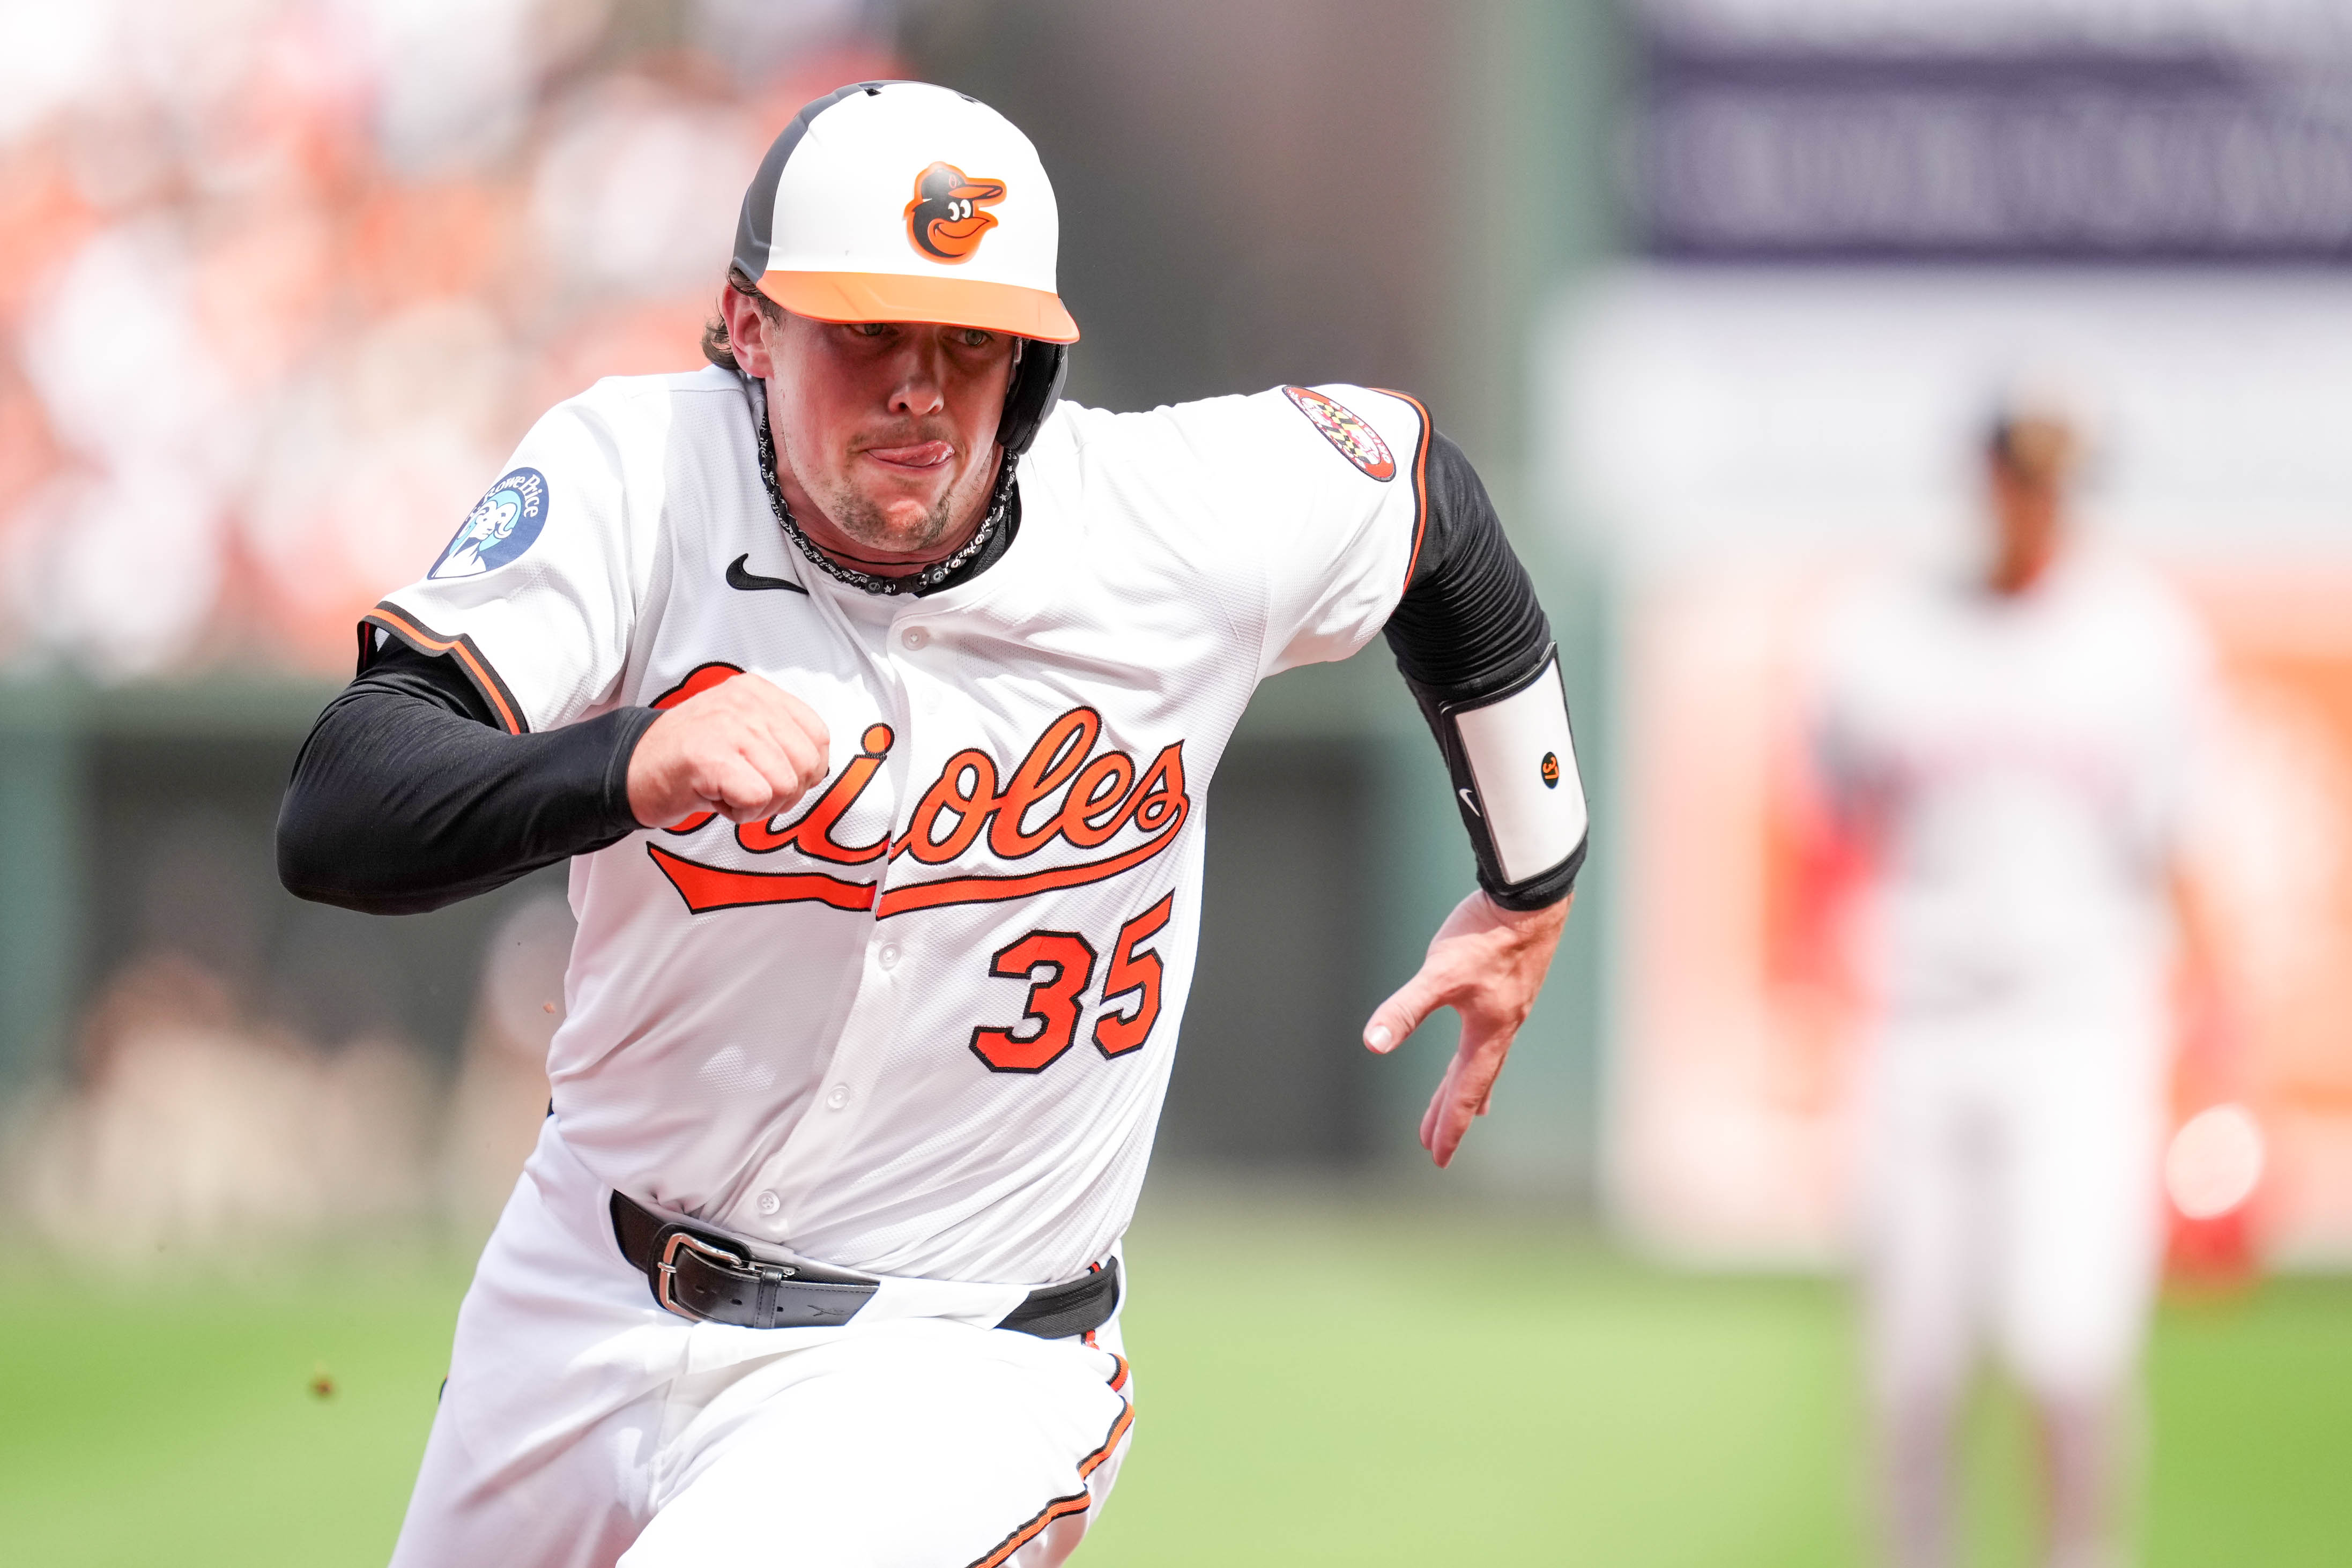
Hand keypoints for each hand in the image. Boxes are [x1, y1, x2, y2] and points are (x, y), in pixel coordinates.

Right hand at [626, 674, 830, 827]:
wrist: (630, 769)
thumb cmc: (691, 759)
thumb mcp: (742, 731)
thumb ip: (780, 738)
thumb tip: (818, 767)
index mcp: (759, 692)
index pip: (819, 736)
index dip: (805, 771)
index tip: (772, 778)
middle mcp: (747, 702)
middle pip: (808, 764)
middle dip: (786, 793)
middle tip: (749, 793)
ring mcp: (729, 726)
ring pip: (786, 785)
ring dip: (760, 805)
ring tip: (728, 792)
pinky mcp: (711, 757)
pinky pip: (758, 799)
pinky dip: (741, 813)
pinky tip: (716, 800)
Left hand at [1363, 890, 1571, 1167]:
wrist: (1530, 897)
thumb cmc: (1485, 935)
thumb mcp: (1438, 973)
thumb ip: (1405, 1009)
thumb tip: (1373, 1044)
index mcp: (1487, 1033)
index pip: (1465, 1092)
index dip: (1450, 1126)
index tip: (1437, 1158)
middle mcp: (1502, 1027)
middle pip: (1474, 1083)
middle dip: (1452, 1113)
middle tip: (1434, 1145)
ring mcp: (1509, 1007)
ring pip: (1485, 1059)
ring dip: (1470, 1086)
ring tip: (1473, 1111)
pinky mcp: (1509, 985)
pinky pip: (1493, 1033)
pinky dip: (1482, 1052)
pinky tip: (1482, 1038)